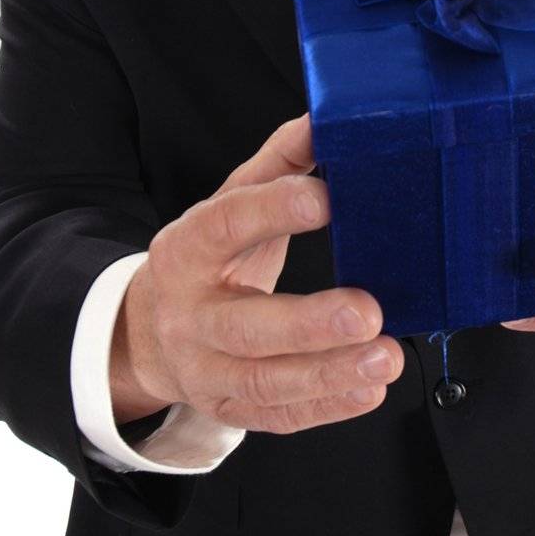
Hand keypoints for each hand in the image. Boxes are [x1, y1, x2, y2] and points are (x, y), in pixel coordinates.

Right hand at [109, 113, 403, 431]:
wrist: (148, 331)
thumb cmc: (208, 258)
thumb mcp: (230, 204)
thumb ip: (279, 164)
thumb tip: (324, 119)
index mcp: (188, 249)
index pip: (226, 226)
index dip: (274, 211)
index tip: (328, 199)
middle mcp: (190, 315)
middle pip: (244, 326)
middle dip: (310, 324)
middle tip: (370, 310)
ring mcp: (206, 369)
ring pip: (265, 382)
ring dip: (330, 375)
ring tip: (386, 357)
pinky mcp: (229, 409)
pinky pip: (278, 416)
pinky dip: (327, 407)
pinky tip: (369, 390)